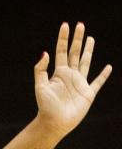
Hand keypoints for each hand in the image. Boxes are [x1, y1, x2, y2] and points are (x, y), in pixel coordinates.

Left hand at [34, 22, 111, 140]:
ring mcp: (79, 84)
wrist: (54, 124)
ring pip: (85, 62)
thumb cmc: (45, 107)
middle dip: (78, 39)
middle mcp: (70, 76)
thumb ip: (40, 70)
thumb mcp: (40, 87)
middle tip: (80, 25)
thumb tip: (45, 52)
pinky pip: (97, 82)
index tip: (65, 25)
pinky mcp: (88, 94)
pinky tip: (108, 67)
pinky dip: (103, 75)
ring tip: (91, 38)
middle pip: (75, 53)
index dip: (63, 38)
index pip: (61, 51)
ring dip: (88, 51)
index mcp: (59, 73)